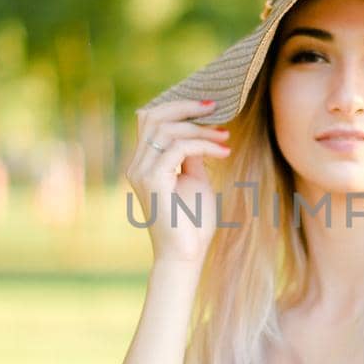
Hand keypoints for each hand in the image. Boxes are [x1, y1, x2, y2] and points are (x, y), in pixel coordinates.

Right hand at [125, 98, 231, 267]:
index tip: (210, 108)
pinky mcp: (152, 181)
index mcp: (144, 163)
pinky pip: (177, 148)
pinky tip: (223, 152)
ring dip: (200, 129)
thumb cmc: (192, 223)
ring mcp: (142, 172)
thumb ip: (191, 155)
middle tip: (216, 108)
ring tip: (225, 137)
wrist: (185, 256)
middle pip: (153, 116)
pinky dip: (203, 145)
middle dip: (186, 107)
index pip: (152, 119)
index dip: (179, 107)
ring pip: (166, 129)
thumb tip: (199, 132)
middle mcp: (137, 164)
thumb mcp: (195, 180)